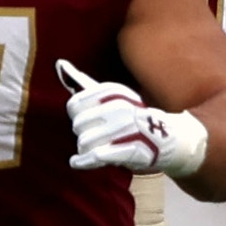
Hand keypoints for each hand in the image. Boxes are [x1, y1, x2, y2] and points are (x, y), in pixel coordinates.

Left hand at [58, 58, 209, 177]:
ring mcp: (128, 129)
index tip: (85, 117)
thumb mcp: (108, 96)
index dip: (76, 115)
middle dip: (81, 133)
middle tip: (93, 135)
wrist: (165, 138)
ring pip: (84, 142)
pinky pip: (96, 156)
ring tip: (93, 148)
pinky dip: (83, 162)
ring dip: (84, 149)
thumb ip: (82, 82)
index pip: (75, 104)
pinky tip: (77, 162)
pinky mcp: (132, 150)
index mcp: (114, 92)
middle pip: (78, 125)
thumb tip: (60, 63)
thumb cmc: (128, 115)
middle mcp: (121, 107)